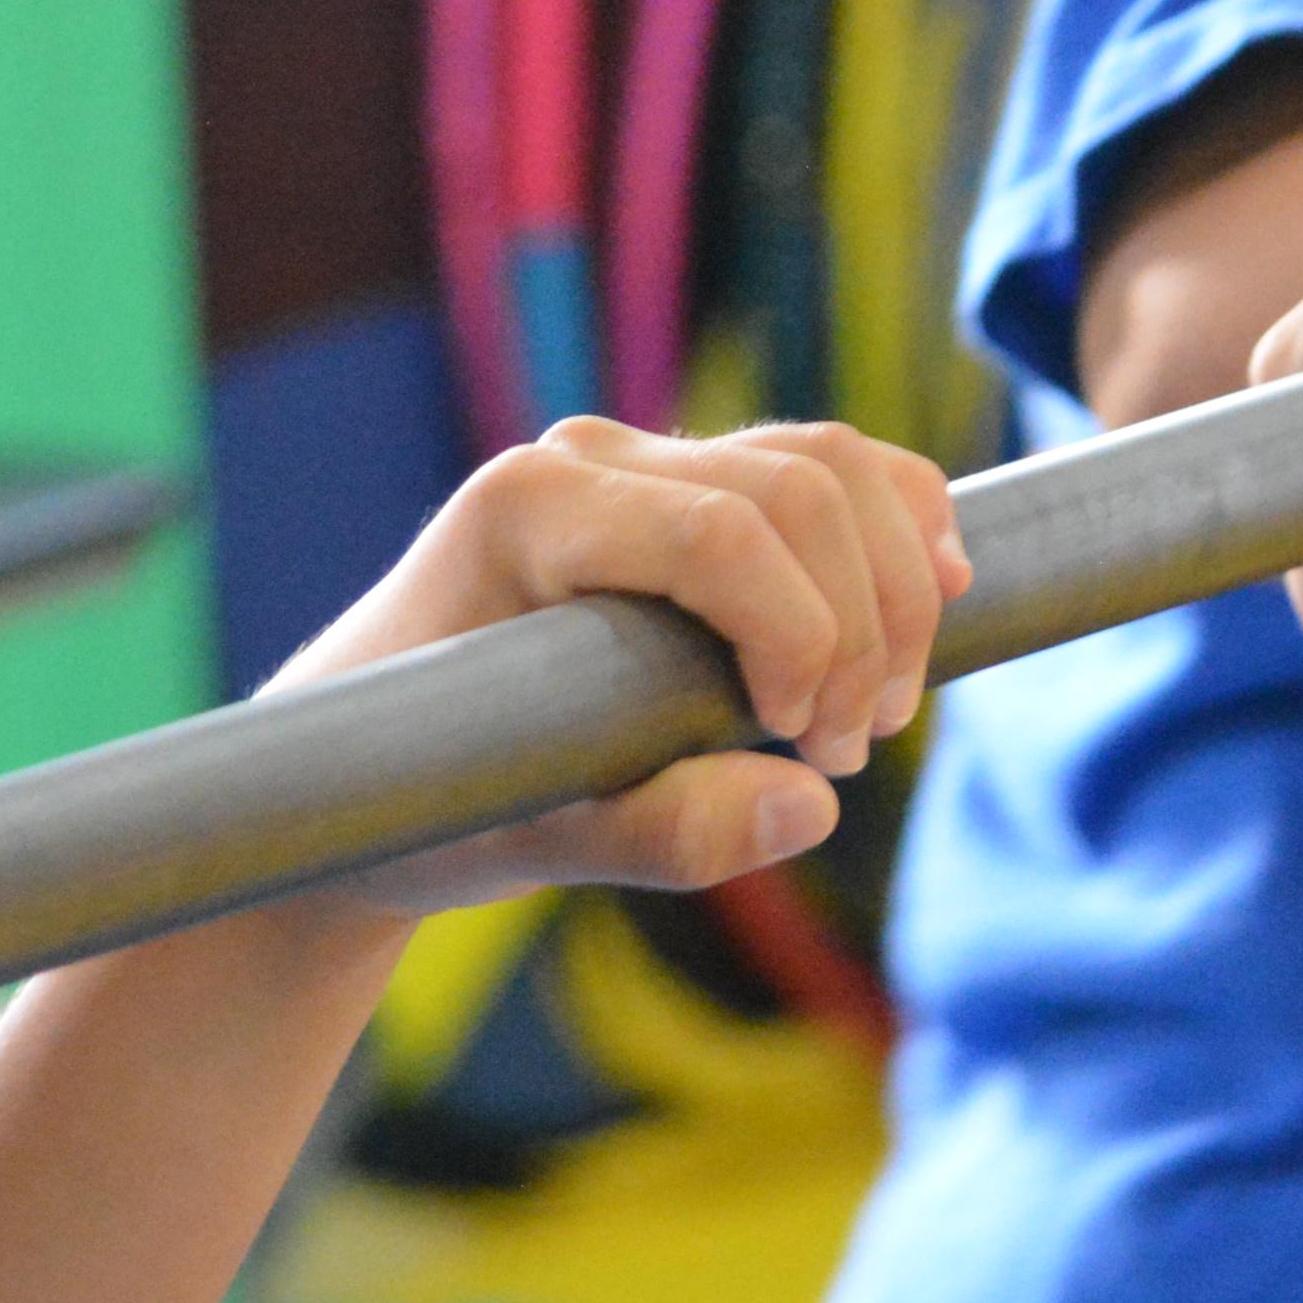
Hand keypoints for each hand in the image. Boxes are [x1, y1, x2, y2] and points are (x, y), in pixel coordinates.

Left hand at [272, 417, 969, 911]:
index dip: (806, 635)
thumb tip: (809, 807)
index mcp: (529, 510)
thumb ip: (661, 835)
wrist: (366, 768)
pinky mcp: (690, 482)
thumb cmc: (423, 804)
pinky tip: (936, 593)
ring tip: (879, 708)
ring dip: (894, 584)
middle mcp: (587, 458)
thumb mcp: (528, 844)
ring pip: (833, 463)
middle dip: (862, 625)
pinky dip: (901, 521)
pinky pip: (829, 466)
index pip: (724, 532)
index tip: (809, 747)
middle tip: (845, 750)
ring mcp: (641, 458)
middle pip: (800, 488)